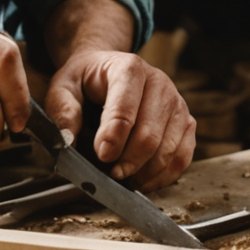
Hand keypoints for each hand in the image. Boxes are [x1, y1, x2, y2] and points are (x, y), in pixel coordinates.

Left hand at [45, 49, 194, 191]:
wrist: (108, 70)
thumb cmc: (86, 81)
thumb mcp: (63, 87)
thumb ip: (63, 110)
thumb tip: (67, 141)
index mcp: (129, 68)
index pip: (125, 109)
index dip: (113, 138)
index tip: (102, 156)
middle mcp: (159, 82)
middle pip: (149, 135)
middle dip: (128, 162)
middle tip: (109, 174)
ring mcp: (177, 103)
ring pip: (168, 150)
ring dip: (144, 173)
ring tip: (123, 178)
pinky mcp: (186, 122)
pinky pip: (182, 158)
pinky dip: (163, 177)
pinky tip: (142, 181)